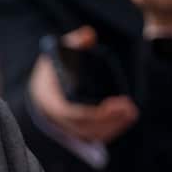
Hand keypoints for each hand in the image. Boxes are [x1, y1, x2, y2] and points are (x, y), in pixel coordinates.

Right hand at [28, 26, 138, 143]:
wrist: (40, 87)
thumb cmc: (52, 68)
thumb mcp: (58, 52)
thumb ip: (74, 43)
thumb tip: (88, 35)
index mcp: (49, 99)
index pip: (72, 113)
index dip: (95, 112)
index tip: (116, 103)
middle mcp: (54, 118)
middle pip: (84, 127)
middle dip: (109, 120)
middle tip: (129, 108)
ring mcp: (64, 127)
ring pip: (90, 134)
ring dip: (113, 126)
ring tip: (132, 112)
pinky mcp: (75, 132)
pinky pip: (92, 136)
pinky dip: (110, 130)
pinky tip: (125, 120)